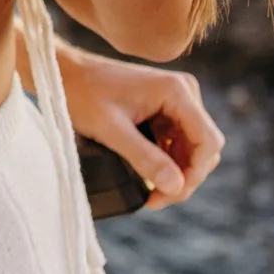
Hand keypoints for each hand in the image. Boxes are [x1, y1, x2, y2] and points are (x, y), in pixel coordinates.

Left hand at [57, 45, 223, 210]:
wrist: (65, 73)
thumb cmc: (83, 93)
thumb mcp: (111, 130)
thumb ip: (144, 157)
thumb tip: (176, 186)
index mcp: (176, 91)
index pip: (207, 141)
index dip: (194, 174)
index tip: (169, 194)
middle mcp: (184, 92)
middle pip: (203, 147)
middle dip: (184, 178)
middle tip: (156, 200)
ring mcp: (176, 100)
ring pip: (192, 148)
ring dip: (176, 173)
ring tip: (151, 194)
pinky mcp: (165, 109)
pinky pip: (178, 142)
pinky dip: (167, 162)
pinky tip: (149, 177)